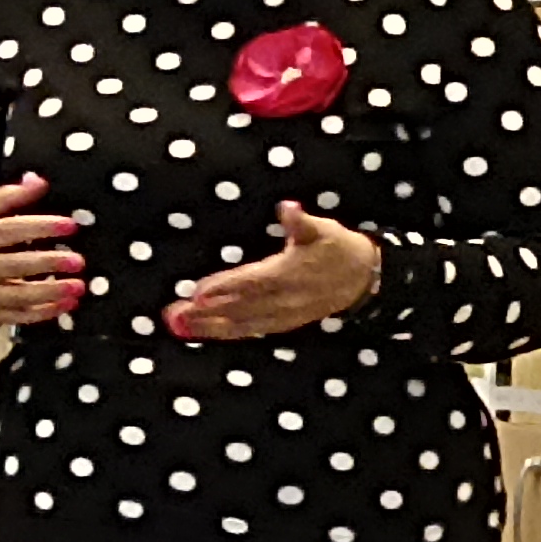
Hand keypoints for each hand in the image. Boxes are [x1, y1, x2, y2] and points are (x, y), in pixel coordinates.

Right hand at [0, 174, 83, 330]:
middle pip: (12, 264)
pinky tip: (66, 306)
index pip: (6, 229)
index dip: (38, 227)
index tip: (70, 225)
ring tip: (78, 287)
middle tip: (78, 260)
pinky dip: (43, 313)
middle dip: (46, 263)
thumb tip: (39, 180)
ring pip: (16, 295)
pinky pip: (16, 316)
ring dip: (49, 292)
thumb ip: (5, 198)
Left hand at [167, 201, 381, 342]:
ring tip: (182, 327)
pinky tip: (209, 332)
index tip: (196, 293)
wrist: (365, 279)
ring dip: (212, 327)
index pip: (250, 282)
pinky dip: (229, 333)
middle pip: (240, 308)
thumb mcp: (324, 230)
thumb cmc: (339, 248)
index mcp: (289, 273)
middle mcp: (284, 299)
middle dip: (207, 314)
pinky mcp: (285, 323)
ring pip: (243, 324)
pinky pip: (253, 330)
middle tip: (175, 316)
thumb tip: (288, 208)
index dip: (224, 288)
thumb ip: (302, 222)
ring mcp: (284, 315)